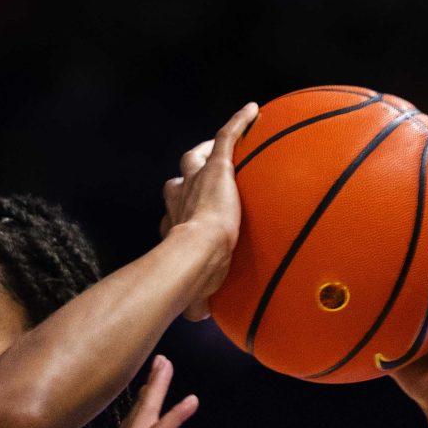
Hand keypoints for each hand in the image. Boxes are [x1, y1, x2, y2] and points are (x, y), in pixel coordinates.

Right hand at [159, 102, 259, 319]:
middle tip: (201, 176)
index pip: (175, 211)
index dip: (181, 211)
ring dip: (206, 151)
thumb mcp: (197, 293)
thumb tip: (196, 317)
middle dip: (187, 178)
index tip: (189, 214)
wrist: (198, 254)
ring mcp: (197, 180)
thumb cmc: (194, 277)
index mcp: (175, 224)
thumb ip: (198, 302)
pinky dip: (239, 123)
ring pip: (196, 156)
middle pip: (179, 180)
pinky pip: (227, 137)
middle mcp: (180, 198)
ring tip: (218, 147)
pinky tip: (253, 110)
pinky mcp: (217, 166)